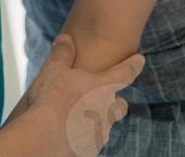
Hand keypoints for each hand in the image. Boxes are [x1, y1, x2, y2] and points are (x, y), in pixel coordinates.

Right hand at [21, 33, 144, 156]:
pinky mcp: (90, 150)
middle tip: (103, 98)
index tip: (140, 59)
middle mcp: (107, 110)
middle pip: (121, 105)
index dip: (134, 64)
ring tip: (77, 116)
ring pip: (106, 125)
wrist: (44, 137)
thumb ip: (63, 52)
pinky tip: (69, 132)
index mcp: (103, 87)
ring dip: (97, 119)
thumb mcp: (54, 68)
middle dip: (116, 102)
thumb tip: (65, 38)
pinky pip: (92, 140)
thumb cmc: (51, 99)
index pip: (125, 72)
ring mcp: (100, 132)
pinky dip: (84, 135)